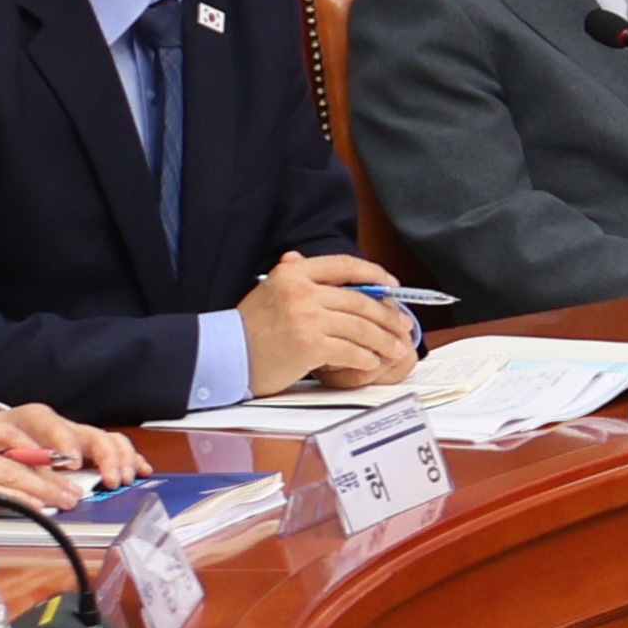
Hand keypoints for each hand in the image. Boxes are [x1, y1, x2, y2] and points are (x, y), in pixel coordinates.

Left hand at [0, 404, 149, 489]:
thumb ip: (2, 462)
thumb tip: (24, 482)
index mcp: (31, 420)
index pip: (51, 425)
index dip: (64, 443)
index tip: (70, 463)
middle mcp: (59, 425)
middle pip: (91, 433)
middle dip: (106, 456)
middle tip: (111, 479)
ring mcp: (75, 435)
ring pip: (108, 438)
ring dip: (122, 459)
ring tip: (124, 478)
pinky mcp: (84, 446)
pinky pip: (114, 447)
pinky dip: (130, 458)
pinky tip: (142, 470)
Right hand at [0, 411, 95, 526]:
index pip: (4, 431)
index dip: (34, 447)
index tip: (56, 462)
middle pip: (17, 451)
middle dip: (51, 469)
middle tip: (73, 485)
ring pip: (12, 472)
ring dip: (45, 488)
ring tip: (67, 499)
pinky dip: (20, 500)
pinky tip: (38, 507)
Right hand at [243, 251, 419, 395]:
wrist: (223, 355)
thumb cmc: (248, 328)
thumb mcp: (270, 290)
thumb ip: (299, 277)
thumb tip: (329, 267)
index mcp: (294, 273)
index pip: (345, 265)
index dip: (375, 274)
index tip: (392, 285)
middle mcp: (302, 291)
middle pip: (361, 300)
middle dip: (388, 316)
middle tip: (404, 326)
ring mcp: (306, 318)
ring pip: (360, 327)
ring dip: (384, 341)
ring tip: (397, 349)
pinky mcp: (309, 346)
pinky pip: (349, 351)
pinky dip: (365, 358)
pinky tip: (372, 362)